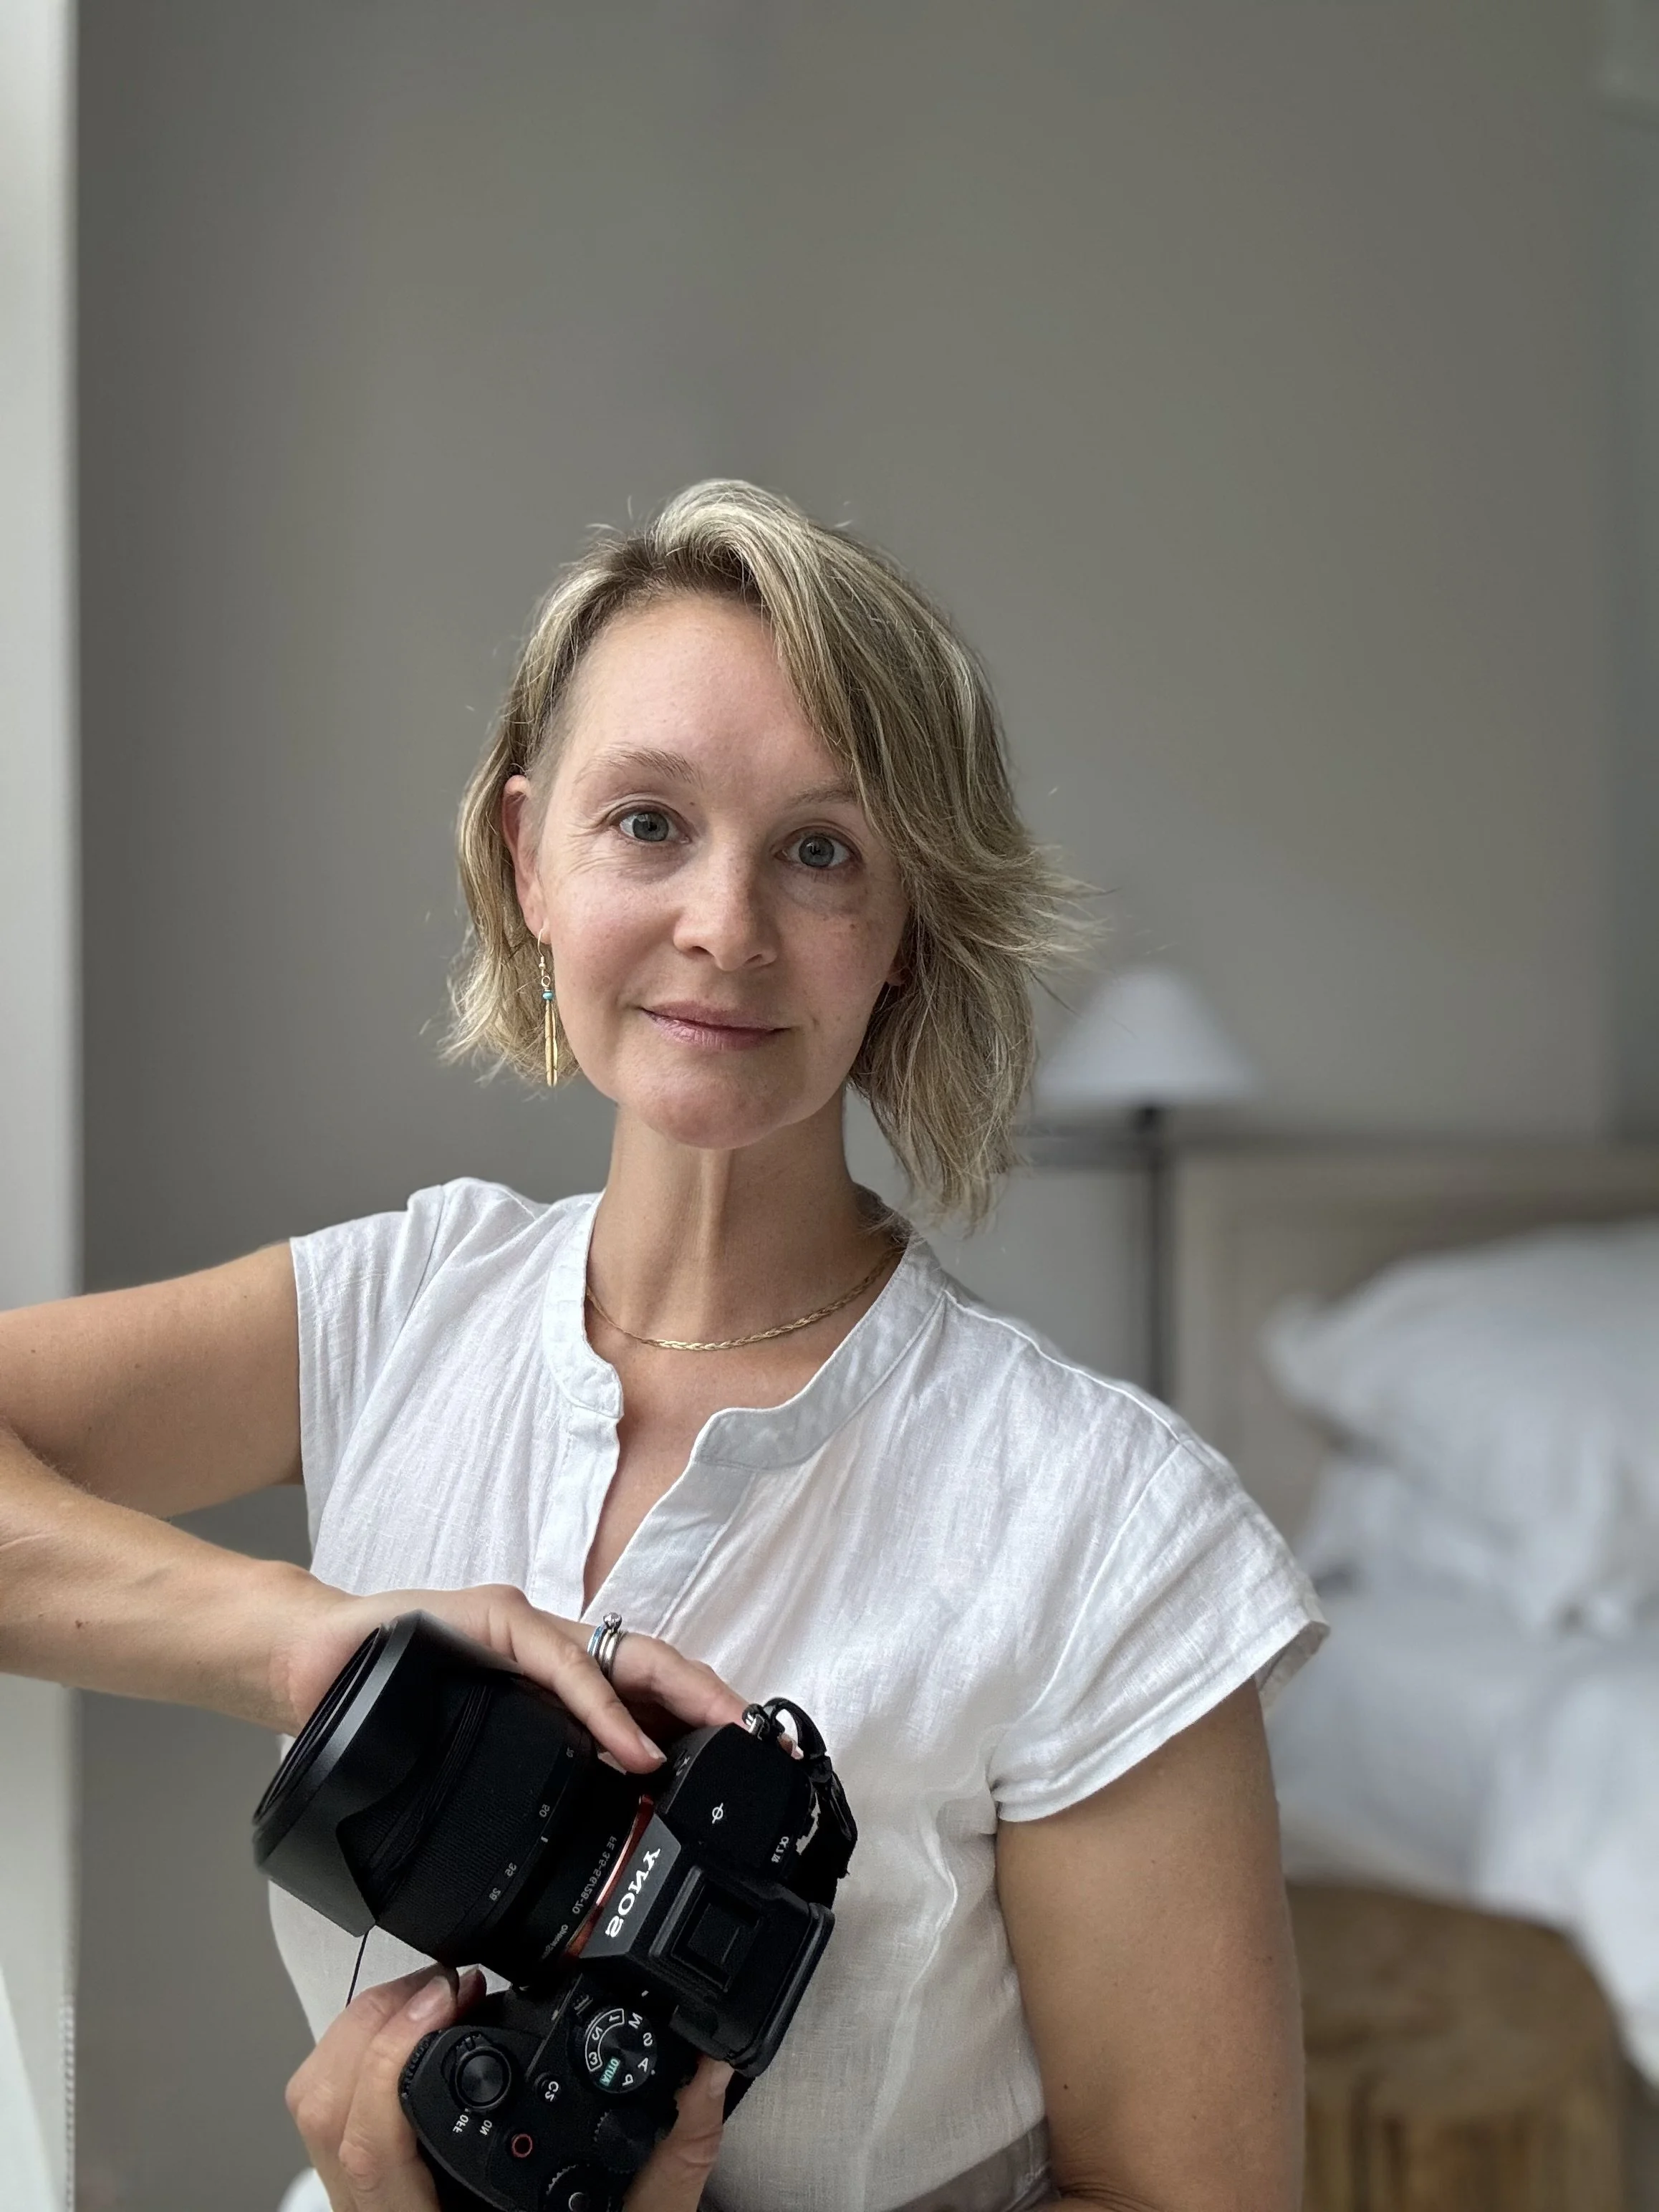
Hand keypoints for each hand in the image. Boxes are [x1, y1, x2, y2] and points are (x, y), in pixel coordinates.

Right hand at [269, 1579, 747, 1774]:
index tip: (745, 1753)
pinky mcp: (490, 1620)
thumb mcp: (479, 1747)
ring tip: (721, 1735)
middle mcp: (548, 1644)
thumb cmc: (390, 1698)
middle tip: (759, 1743)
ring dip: (680, 1699)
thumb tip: (589, 1823)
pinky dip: (603, 1709)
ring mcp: (523, 1628)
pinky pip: (561, 1666)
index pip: (640, 1685)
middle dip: (712, 1703)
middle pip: (652, 1665)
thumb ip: (530, 1765)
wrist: (310, 1662)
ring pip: (622, 1656)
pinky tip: (629, 1747)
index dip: (696, 1714)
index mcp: (550, 1673)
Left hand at [288, 1967, 730, 2211]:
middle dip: (376, 2021)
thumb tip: (702, 2075)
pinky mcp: (372, 2201)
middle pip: (321, 2111)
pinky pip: (333, 2120)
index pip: (369, 2148)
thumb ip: (667, 2168)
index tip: (450, 1994)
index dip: (392, 2054)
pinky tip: (428, 2045)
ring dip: (367, 2032)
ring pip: (314, 2110)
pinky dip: (368, 2060)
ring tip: (441, 2000)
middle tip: (449, 1984)